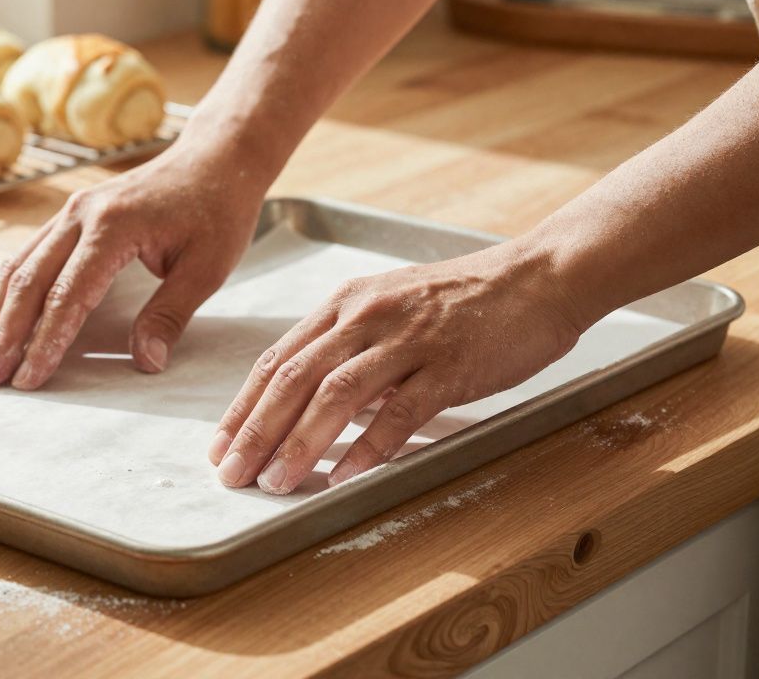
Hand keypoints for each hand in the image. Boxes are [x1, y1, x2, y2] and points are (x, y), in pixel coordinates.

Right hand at [0, 145, 268, 389]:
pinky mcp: (71, 216)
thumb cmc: (217, 210)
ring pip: (18, 267)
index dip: (45, 341)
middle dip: (5, 335)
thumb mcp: (208, 267)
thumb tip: (145, 362)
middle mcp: (81, 214)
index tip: (28, 379)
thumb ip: (170, 315)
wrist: (216, 156)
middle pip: (29, 281)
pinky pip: (29, 255)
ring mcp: (71, 211)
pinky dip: (8, 292)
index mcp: (114, 226)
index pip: (68, 294)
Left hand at [208, 242, 588, 493]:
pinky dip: (367, 446)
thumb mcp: (390, 307)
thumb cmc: (463, 298)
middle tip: (233, 473)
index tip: (220, 445)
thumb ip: (349, 347)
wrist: (537, 277)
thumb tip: (311, 401)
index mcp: (346, 303)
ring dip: (300, 443)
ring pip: (337, 394)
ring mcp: (407, 339)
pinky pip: (399, 412)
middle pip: (294, 378)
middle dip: (256, 431)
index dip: (243, 406)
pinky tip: (344, 475)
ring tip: (276, 482)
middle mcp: (366, 316)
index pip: (278, 359)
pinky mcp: (448, 365)